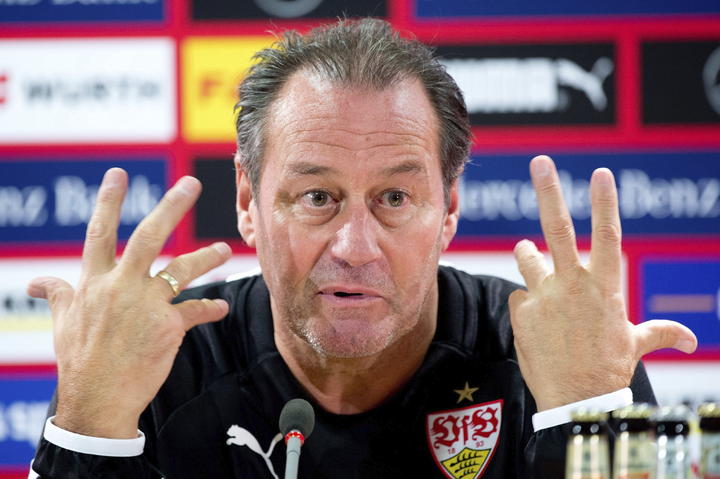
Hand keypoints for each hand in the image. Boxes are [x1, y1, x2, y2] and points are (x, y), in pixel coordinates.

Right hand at [27, 168, 231, 437]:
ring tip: (226, 249)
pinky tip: (221, 308)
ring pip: (183, 269)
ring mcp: (146, 305)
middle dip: (172, 206)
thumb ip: (57, 294)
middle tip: (192, 183)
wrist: (98, 400)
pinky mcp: (168, 326)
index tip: (119, 173)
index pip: (99, 233)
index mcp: (93, 282)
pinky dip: (211, 309)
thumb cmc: (79, 360)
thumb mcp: (63, 323)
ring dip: (207, 256)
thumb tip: (36, 282)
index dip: (109, 201)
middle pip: (149, 236)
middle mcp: (120, 287)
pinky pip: (196, 311)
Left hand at [509, 156, 696, 410]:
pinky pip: (521, 295)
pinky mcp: (522, 311)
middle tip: (539, 161)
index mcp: (605, 286)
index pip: (608, 236)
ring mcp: (544, 296)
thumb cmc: (609, 368)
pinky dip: (528, 303)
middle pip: (557, 228)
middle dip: (548, 191)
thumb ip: (659, 331)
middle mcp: (573, 284)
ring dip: (528, 252)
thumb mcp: (635, 344)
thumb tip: (689, 338)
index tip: (600, 173)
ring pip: (528, 258)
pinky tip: (536, 322)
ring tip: (528, 250)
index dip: (604, 203)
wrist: (576, 400)